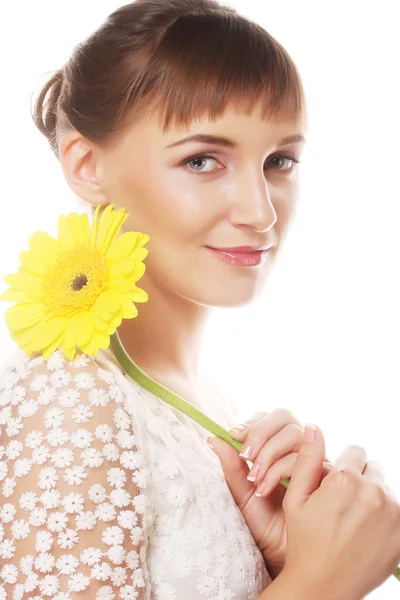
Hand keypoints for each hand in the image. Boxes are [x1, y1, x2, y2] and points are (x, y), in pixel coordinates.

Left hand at [208, 409, 332, 577]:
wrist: (284, 555)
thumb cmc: (265, 523)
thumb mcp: (242, 493)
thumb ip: (231, 466)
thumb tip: (212, 438)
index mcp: (279, 446)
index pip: (270, 417)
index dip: (253, 422)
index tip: (235, 434)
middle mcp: (299, 448)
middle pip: (285, 417)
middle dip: (262, 433)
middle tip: (246, 456)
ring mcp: (315, 460)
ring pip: (296, 434)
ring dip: (270, 454)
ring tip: (256, 480)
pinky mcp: (326, 476)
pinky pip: (307, 458)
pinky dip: (281, 470)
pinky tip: (266, 491)